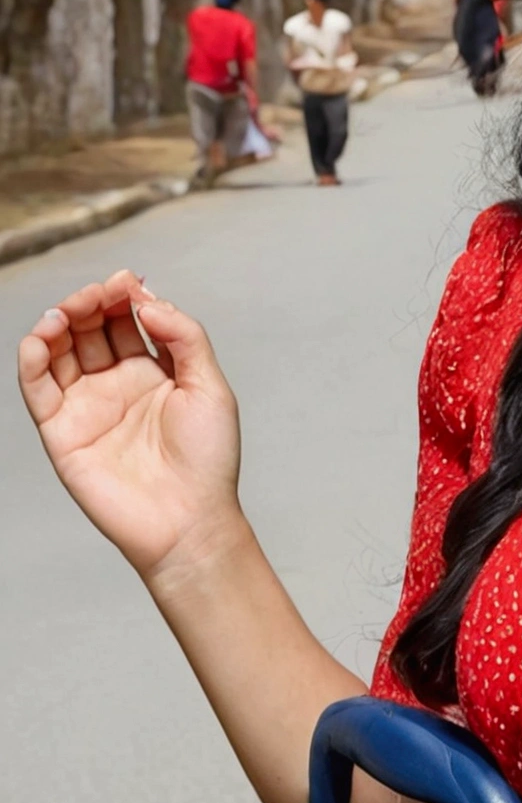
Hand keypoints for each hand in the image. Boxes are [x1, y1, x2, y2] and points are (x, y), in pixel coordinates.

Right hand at [17, 269, 244, 581]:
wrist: (189, 521)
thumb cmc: (208, 461)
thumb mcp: (210, 386)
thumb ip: (184, 337)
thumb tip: (148, 299)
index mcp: (154, 371)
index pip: (127, 320)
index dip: (124, 296)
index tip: (128, 281)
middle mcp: (117, 385)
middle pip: (90, 328)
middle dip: (90, 303)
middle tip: (97, 294)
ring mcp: (87, 406)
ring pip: (60, 351)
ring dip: (58, 323)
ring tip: (67, 312)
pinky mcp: (62, 432)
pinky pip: (38, 388)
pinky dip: (31, 358)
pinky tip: (41, 337)